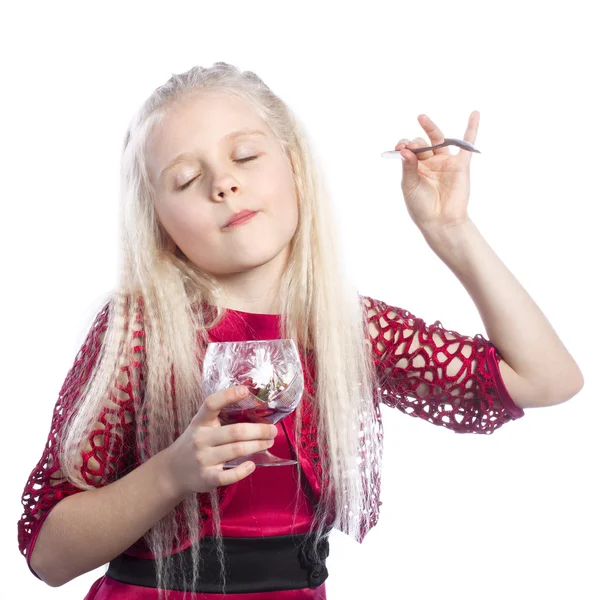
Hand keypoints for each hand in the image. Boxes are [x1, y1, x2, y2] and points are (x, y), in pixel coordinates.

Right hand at [161, 385, 277, 497]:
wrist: (173, 471)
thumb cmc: (195, 444)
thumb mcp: (201, 426)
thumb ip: (220, 418)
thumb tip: (255, 410)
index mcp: (200, 422)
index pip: (211, 404)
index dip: (228, 395)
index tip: (246, 390)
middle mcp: (200, 438)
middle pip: (235, 431)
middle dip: (259, 430)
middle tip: (273, 430)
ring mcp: (203, 459)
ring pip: (236, 450)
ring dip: (257, 445)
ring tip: (269, 442)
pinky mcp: (207, 478)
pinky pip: (228, 476)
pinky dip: (243, 471)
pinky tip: (252, 465)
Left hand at [395, 111, 479, 233]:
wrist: (440, 221)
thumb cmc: (421, 206)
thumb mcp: (410, 186)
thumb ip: (408, 167)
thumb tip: (405, 149)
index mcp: (415, 167)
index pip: (409, 149)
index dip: (403, 146)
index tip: (399, 147)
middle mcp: (430, 162)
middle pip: (422, 143)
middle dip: (415, 142)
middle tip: (410, 145)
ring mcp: (445, 162)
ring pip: (438, 140)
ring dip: (430, 128)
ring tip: (421, 118)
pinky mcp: (461, 165)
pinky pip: (467, 145)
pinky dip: (472, 129)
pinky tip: (474, 113)